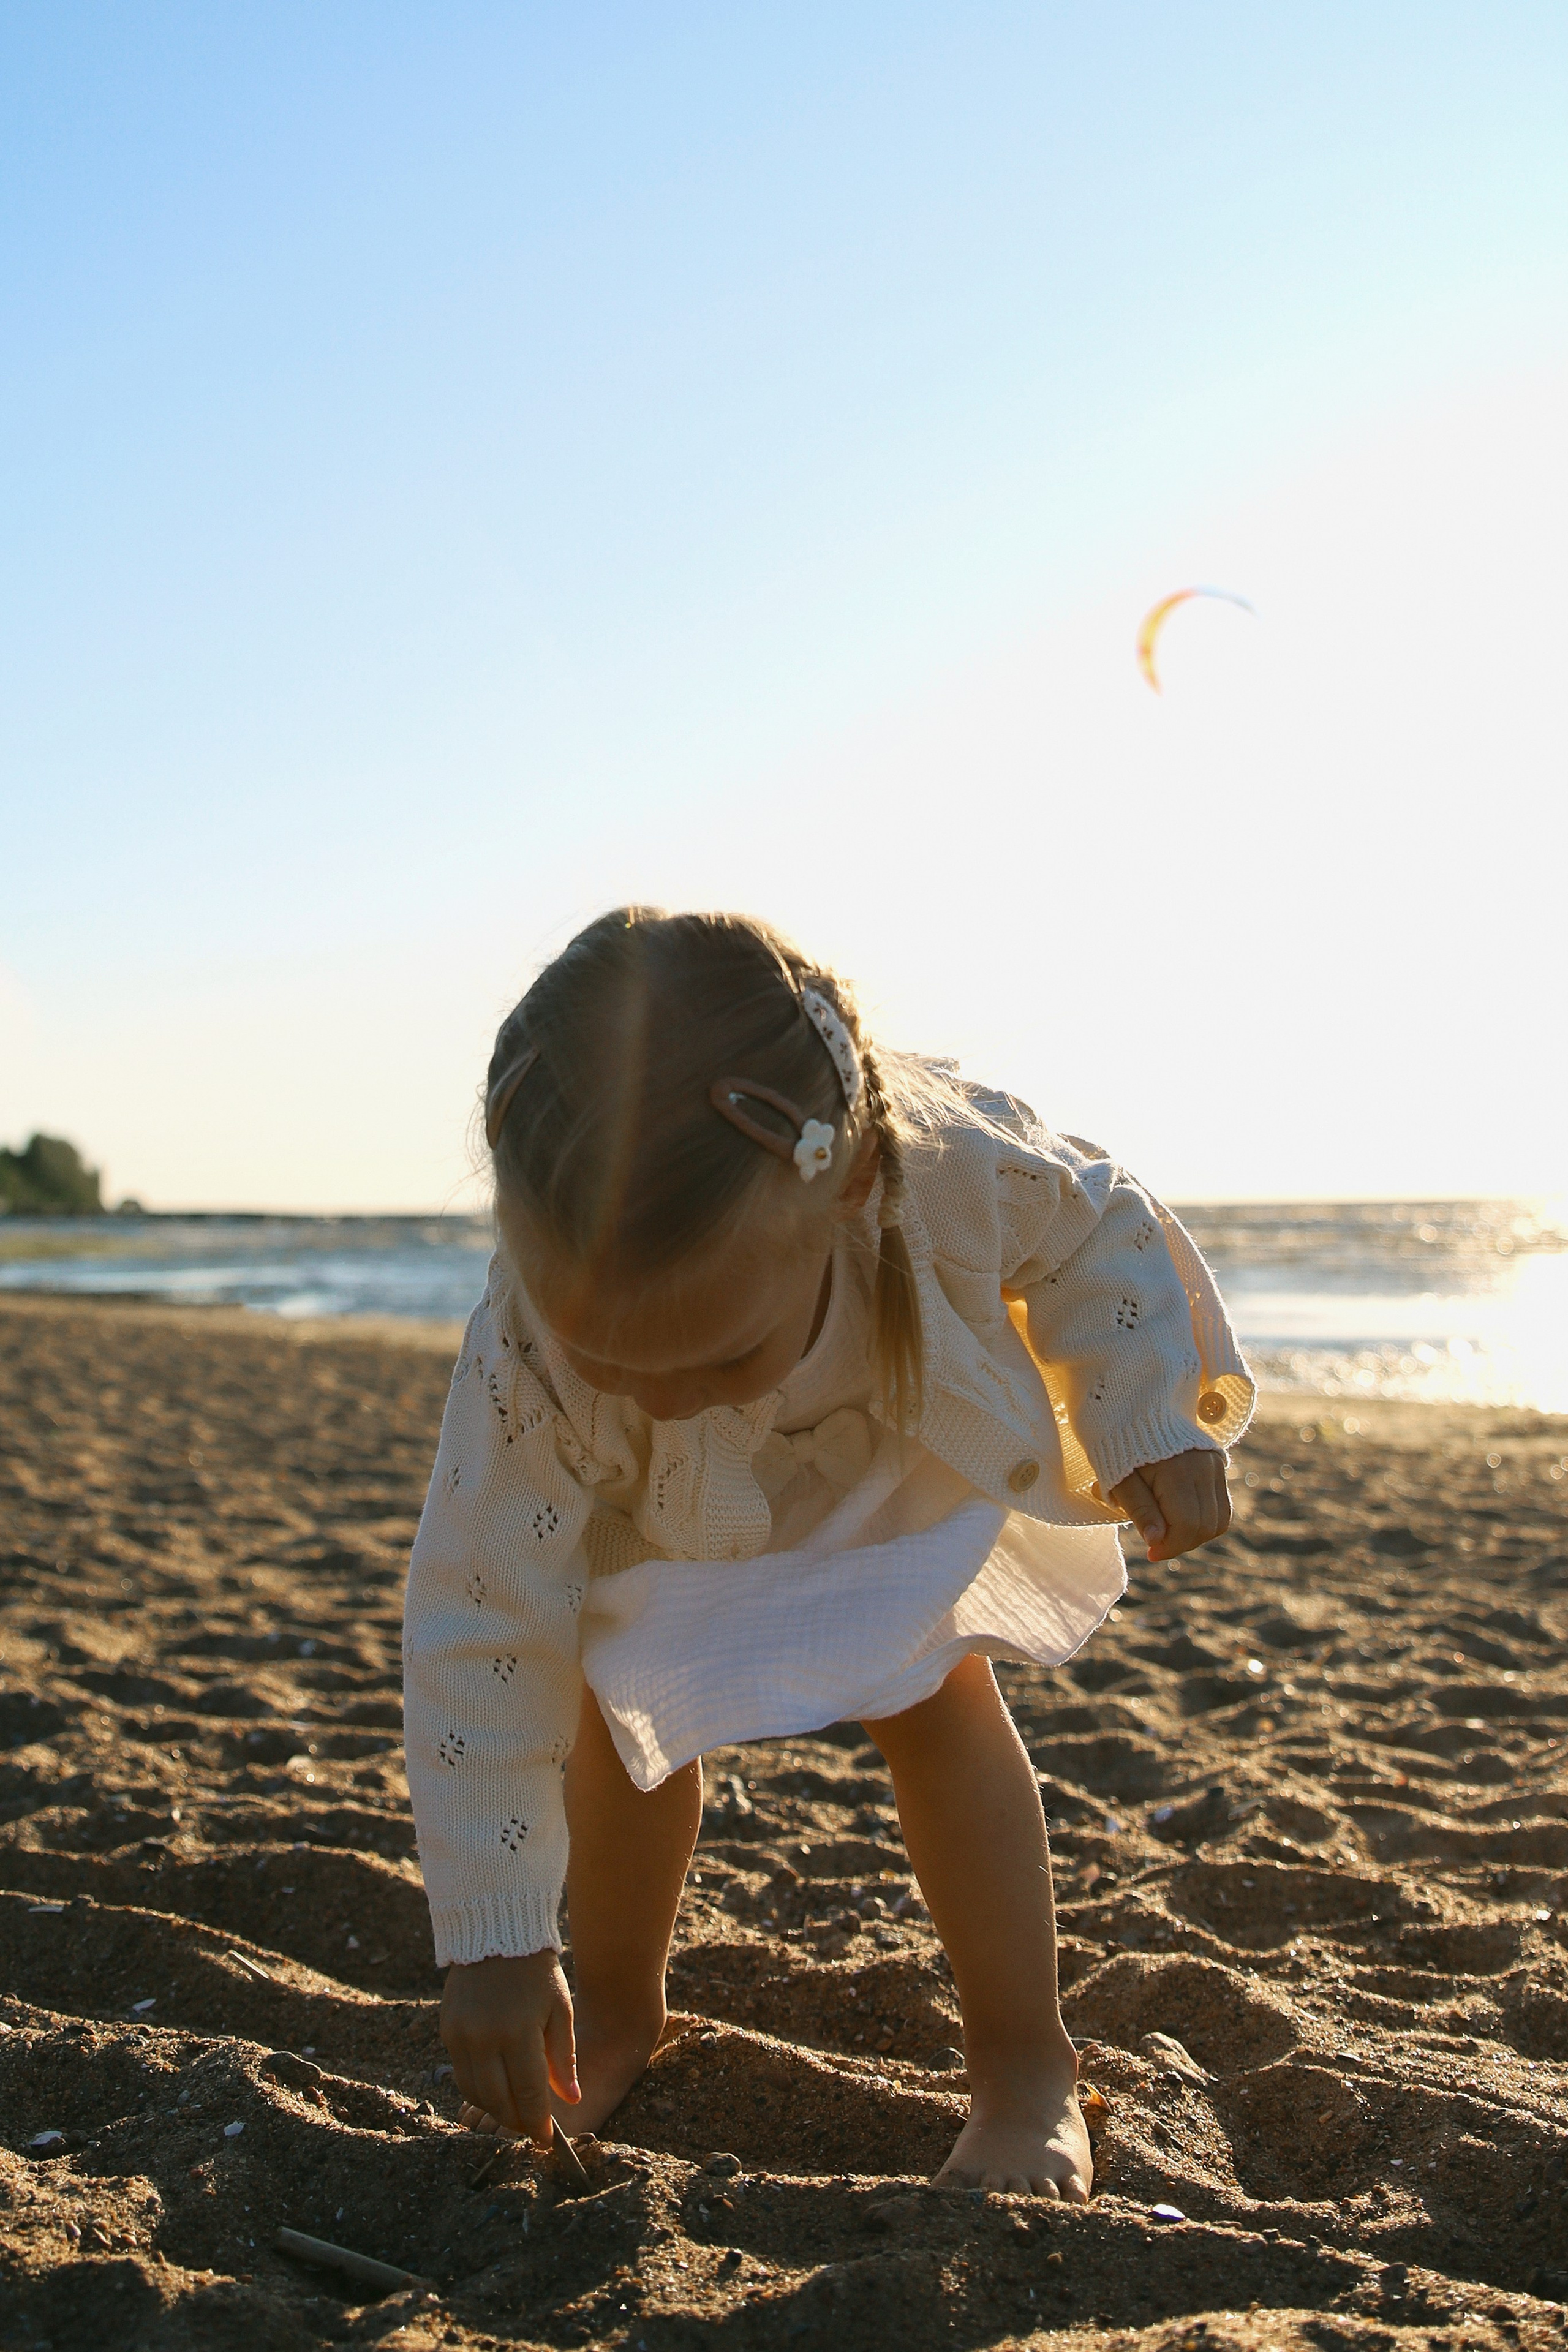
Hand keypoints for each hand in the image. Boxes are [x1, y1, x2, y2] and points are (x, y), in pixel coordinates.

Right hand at [440, 1949, 579, 2144]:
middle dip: (516, 2121)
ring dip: (495, 2109)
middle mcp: (485, 2038)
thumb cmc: (538, 1974)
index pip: (528, 2093)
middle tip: (530, 2129)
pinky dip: (477, 2089)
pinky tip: (494, 2089)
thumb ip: (563, 2058)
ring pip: (475, 2094)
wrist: (497, 1934)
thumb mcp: (560, 2010)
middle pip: (498, 2100)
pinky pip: (460, 2075)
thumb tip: (571, 2100)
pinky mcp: (447, 2031)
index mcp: (519, 2032)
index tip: (545, 2140)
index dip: (537, 2122)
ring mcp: (461, 2036)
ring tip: (514, 2112)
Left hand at [1108, 1448, 1230, 1562]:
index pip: (1186, 1524)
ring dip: (1195, 1535)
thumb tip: (1156, 1541)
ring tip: (1168, 1531)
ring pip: (1218, 1520)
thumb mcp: (1120, 1480)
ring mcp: (1214, 1466)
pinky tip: (1181, 1519)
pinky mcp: (1218, 1465)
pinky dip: (1205, 1521)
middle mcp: (1203, 1468)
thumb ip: (1140, 1510)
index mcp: (1176, 1471)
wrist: (1137, 1409)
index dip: (1170, 1546)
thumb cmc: (1122, 1447)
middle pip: (1205, 1525)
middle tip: (1157, 1544)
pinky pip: (1222, 1507)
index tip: (1151, 1553)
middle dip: (1181, 1543)